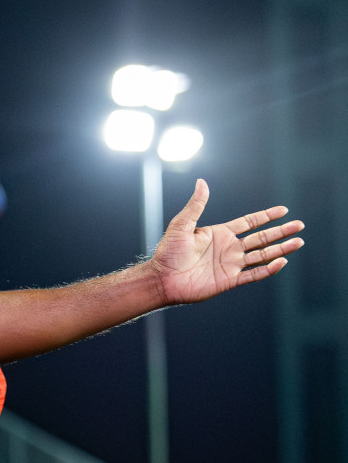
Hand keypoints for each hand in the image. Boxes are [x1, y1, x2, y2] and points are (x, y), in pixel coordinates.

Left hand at [148, 180, 302, 303]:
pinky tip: (281, 262)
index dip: (266, 217)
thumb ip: (196, 205)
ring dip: (281, 249)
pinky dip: (268, 269)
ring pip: (262, 255)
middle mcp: (228, 248)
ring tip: (299, 242)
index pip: (249, 223)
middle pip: (261, 238)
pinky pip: (253, 275)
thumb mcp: (181, 224)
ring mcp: (230, 265)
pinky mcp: (229, 281)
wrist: (161, 279)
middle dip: (281, 232)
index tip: (283, 210)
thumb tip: (201, 182)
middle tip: (300, 225)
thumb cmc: (167, 252)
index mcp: (220, 234)